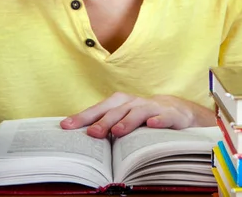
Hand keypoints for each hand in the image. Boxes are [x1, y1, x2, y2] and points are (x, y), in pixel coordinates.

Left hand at [60, 92, 215, 138]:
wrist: (175, 110)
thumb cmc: (141, 115)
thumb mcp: (122, 118)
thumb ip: (104, 126)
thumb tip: (79, 139)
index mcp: (119, 103)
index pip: (98, 110)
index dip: (82, 117)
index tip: (66, 126)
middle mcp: (133, 103)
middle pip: (116, 111)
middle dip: (103, 121)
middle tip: (92, 134)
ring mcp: (152, 108)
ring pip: (138, 113)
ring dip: (128, 121)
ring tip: (118, 132)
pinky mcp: (170, 115)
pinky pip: (164, 117)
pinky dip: (158, 120)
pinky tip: (153, 125)